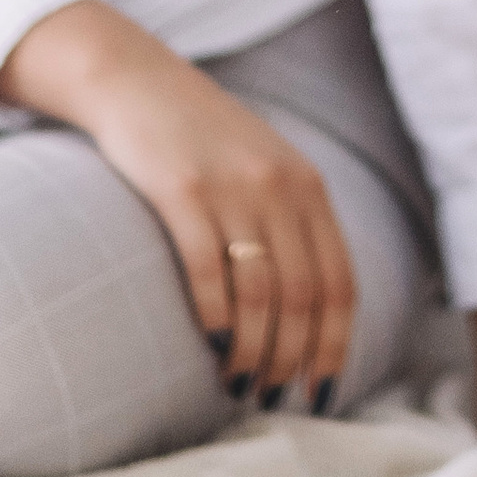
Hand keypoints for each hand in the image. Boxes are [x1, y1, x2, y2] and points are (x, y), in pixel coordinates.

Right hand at [0, 0, 357, 409]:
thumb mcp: (265, 170)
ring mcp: (232, 187)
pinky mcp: (181, 189)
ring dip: (254, 349)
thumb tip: (307, 317)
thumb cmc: (201, 140)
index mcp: (309, 187)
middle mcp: (281, 186)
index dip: (335, 344)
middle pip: (304, 296)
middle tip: (271, 396)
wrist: (136, 80)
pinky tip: (212, 343)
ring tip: (239, 383)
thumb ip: (292, 225)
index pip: (341, 283)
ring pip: (261, 292)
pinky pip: (208, 268)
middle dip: (292, 358)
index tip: (321, 390)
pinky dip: (216, 316)